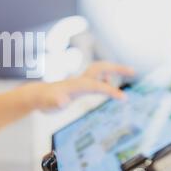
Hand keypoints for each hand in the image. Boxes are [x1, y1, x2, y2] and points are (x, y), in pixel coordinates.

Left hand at [20, 62, 134, 110]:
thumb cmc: (44, 100)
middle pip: (102, 68)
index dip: (111, 91)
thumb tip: (62, 101)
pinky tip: (108, 89)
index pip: (98, 86)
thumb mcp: (49, 103)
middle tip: (134, 71)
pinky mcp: (80, 86)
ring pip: (100, 71)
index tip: (124, 98)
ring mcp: (81, 82)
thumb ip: (56, 101)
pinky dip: (107, 81)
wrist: (37, 95)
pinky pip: (98, 80)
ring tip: (124, 82)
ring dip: (113, 72)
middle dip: (118, 68)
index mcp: (77, 84)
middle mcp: (81, 80)